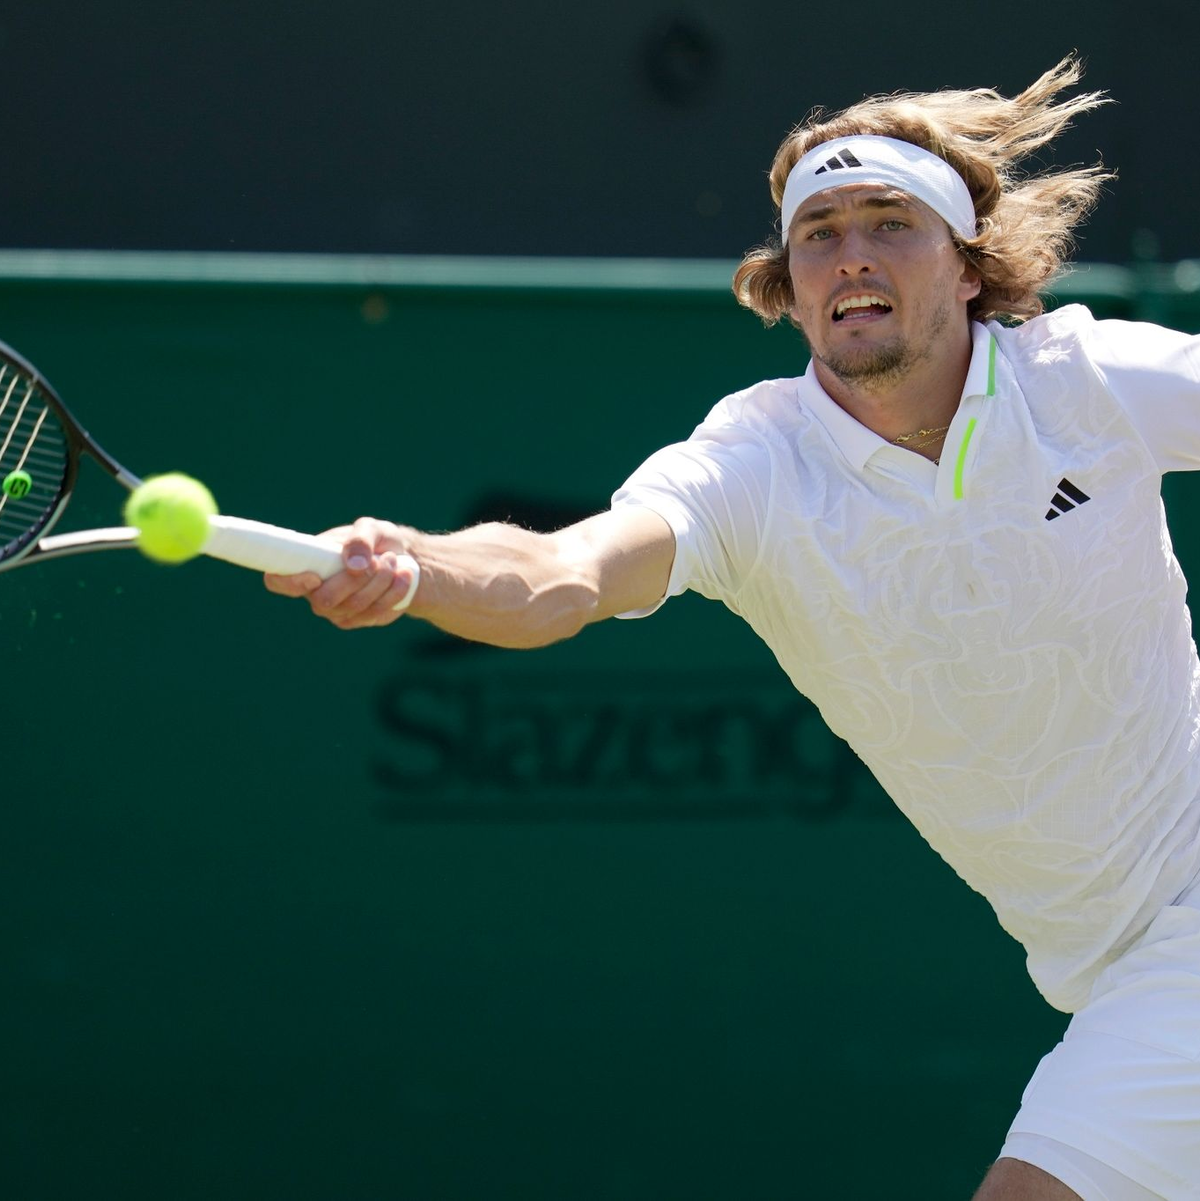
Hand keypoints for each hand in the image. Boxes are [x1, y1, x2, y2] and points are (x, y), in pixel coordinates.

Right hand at [263, 517, 418, 629]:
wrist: (404, 558)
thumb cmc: (378, 540)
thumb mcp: (373, 528)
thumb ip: (361, 538)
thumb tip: (353, 563)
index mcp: (307, 564)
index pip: (278, 581)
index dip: (289, 582)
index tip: (315, 576)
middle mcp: (316, 591)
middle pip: (324, 600)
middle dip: (356, 580)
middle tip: (379, 559)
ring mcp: (337, 610)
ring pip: (353, 607)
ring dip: (379, 584)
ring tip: (393, 561)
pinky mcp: (360, 620)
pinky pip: (374, 615)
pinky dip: (392, 594)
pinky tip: (403, 576)